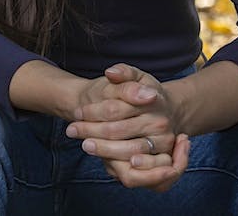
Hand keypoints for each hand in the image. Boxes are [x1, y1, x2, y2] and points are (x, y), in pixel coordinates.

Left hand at [67, 63, 186, 189]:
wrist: (166, 110)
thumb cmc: (143, 91)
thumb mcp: (135, 76)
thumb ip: (123, 72)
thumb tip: (111, 73)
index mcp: (152, 100)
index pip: (115, 109)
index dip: (92, 112)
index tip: (77, 113)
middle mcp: (159, 123)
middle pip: (118, 130)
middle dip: (91, 131)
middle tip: (71, 130)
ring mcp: (162, 142)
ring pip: (128, 150)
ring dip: (103, 149)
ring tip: (85, 145)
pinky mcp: (162, 158)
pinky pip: (140, 166)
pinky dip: (121, 164)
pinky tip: (106, 162)